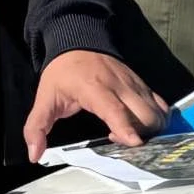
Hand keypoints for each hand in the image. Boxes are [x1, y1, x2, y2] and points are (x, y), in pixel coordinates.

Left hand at [23, 50, 168, 162]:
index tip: (134, 143)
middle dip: (142, 134)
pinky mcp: (141, 83)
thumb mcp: (45, 98)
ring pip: (155, 110)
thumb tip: (35, 154)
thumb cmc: (62, 72)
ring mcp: (133, 83)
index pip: (114, 109)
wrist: (78, 39)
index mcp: (94, 88)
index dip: (125, 127)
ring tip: (130, 133)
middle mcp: (119, 85)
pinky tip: (142, 125)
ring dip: (151, 128)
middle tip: (121, 140)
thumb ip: (37, 127)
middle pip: (143, 114)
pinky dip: (158, 118)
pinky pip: (159, 103)